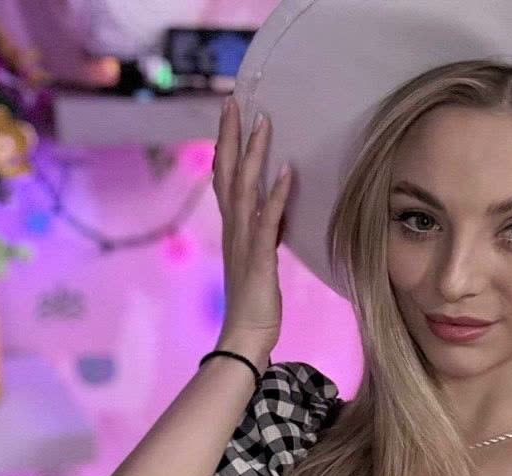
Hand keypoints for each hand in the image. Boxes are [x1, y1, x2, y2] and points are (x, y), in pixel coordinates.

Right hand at [212, 96, 291, 354]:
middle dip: (230, 136)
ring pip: (245, 189)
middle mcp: (234, 231)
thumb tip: (274, 214)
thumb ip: (263, 235)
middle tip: (235, 101)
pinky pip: (268, 220)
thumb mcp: (258, 263)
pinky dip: (277, 195)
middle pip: (227, 174)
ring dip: (253, 154)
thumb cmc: (254, 306)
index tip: (230, 115)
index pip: (225, 180)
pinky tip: (287, 171)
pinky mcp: (260, 258)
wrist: (245, 338)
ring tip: (262, 122)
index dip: (225, 146)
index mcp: (233, 231)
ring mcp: (244, 243)